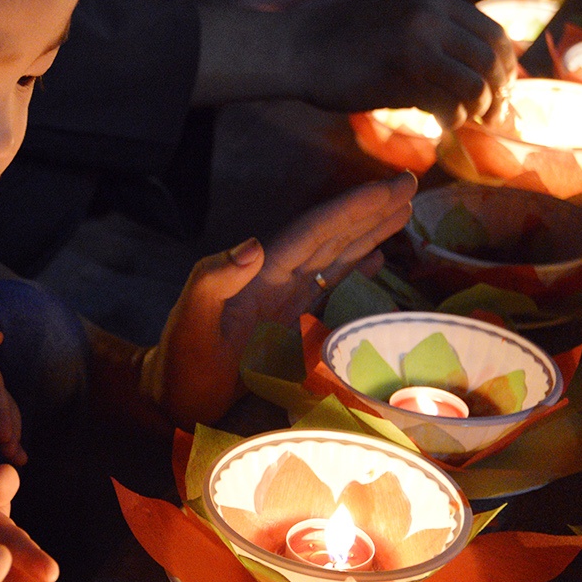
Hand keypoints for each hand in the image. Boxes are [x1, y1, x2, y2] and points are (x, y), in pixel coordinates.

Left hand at [141, 173, 417, 427]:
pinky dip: (354, 269)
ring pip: (334, 255)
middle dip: (369, 210)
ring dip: (368, 232)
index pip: (315, 231)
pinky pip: (328, 287)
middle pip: (331, 235)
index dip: (353, 208)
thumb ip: (213, 281)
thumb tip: (253, 245)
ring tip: (403, 209)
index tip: (390, 187)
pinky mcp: (289, 323)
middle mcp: (276, 278)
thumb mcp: (191, 322)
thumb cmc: (181, 364)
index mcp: (259, 272)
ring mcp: (283, 299)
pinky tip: (376, 258)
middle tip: (409, 184)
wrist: (172, 398)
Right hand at [271, 0, 514, 122]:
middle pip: (493, 60)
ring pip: (477, 85)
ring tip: (468, 122)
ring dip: (480, 110)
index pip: (494, 32)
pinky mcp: (406, 75)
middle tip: (494, 114)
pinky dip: (455, 121)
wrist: (297, 47)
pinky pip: (450, 105)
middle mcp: (434, 17)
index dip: (506, 65)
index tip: (502, 87)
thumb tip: (469, 66)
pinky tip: (444, 126)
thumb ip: (432, 32)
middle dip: (500, 92)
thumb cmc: (341, 40)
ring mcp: (421, 45)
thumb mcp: (394, 17)